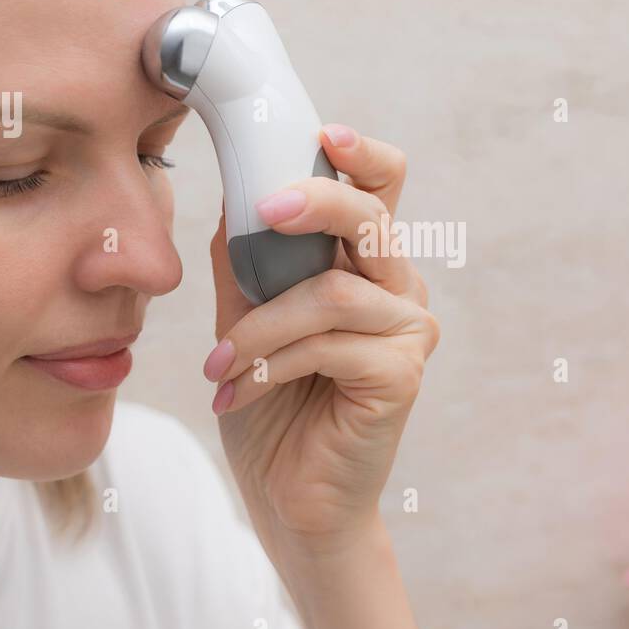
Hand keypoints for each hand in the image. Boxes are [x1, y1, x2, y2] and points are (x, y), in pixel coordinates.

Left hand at [203, 124, 439, 564]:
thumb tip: (231, 187)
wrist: (289, 497)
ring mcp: (409, 333)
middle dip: (316, 202)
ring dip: (261, 326)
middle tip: (265, 207)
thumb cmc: (272, 404)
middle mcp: (398, 290)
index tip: (322, 132)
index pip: (383, 188)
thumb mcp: (245, 318)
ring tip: (219, 365)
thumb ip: (246, 258)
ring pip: (333, 292)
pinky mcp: (403, 376)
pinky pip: (331, 344)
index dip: (362, 154)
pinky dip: (272, 363)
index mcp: (365, 265)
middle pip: (372, 218)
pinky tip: (241, 391)